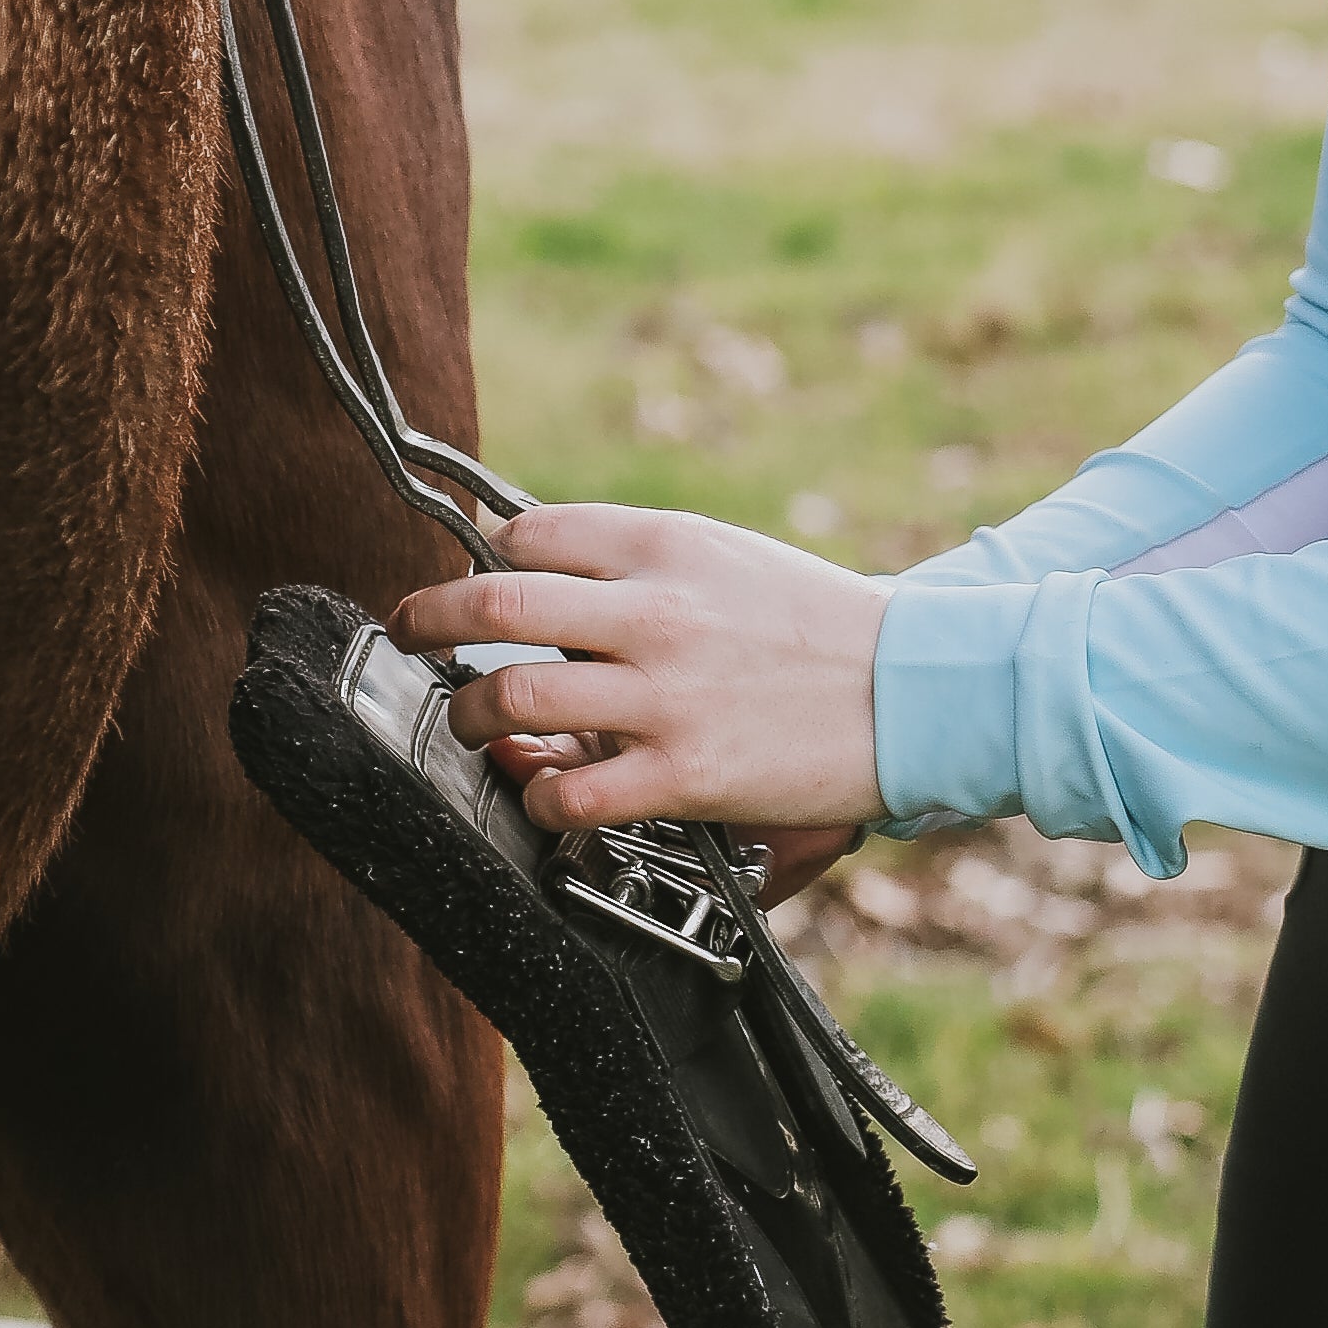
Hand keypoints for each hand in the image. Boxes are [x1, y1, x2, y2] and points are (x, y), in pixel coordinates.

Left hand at [393, 506, 888, 845]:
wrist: (916, 689)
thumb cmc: (821, 624)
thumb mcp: (730, 557)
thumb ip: (643, 562)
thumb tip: (548, 568)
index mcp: (669, 546)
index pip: (532, 533)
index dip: (483, 555)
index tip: (470, 577)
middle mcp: (656, 612)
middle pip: (495, 602)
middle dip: (429, 618)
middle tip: (411, 631)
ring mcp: (664, 696)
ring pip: (514, 698)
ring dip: (473, 716)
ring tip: (476, 724)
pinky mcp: (683, 774)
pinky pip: (570, 793)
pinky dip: (540, 795)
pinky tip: (549, 793)